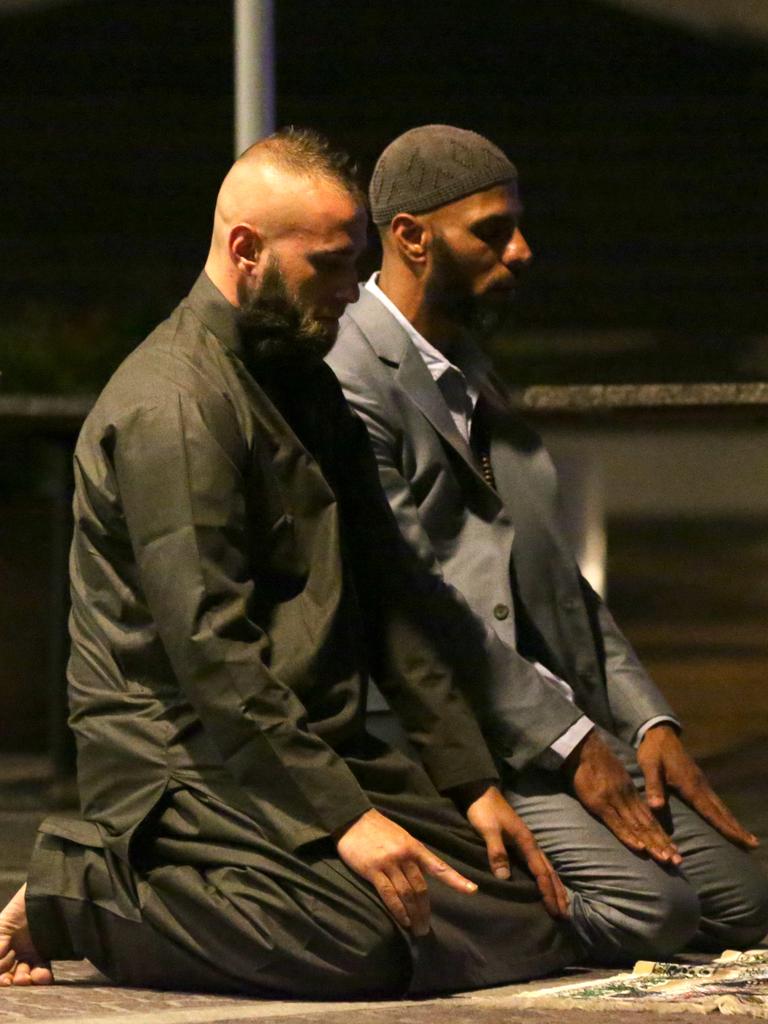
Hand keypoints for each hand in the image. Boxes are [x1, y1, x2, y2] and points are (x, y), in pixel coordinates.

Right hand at [335, 808, 476, 935]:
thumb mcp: (401, 837)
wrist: (353, 819)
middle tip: (426, 928)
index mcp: (415, 846)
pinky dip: (397, 910)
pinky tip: (402, 920)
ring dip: (413, 914)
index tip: (472, 890)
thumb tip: (421, 876)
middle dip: (425, 910)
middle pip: (421, 888)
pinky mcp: (373, 870)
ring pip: (407, 894)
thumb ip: (412, 855)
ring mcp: (389, 863)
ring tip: (416, 929)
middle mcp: (405, 856)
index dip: (456, 880)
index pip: (439, 866)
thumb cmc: (378, 829)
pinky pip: (388, 894)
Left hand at [465, 784, 568, 918]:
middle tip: (566, 914)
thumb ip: (497, 852)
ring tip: (563, 904)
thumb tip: (505, 878)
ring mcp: (527, 841)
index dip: (547, 891)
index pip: (540, 871)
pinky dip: (547, 876)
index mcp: (525, 841)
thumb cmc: (483, 810)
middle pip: (549, 871)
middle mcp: (531, 843)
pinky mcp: (521, 841)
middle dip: (558, 893)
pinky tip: (547, 883)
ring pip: (546, 867)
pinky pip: (539, 863)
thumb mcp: (488, 830)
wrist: (480, 791)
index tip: (554, 909)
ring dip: (555, 886)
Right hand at [567, 730, 681, 864]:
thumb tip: (634, 808)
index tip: (675, 850)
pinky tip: (640, 848)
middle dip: (663, 844)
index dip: (663, 836)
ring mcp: (615, 802)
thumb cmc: (598, 763)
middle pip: (648, 826)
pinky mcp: (600, 805)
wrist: (585, 749)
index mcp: (632, 794)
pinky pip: (616, 824)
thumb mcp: (618, 777)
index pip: (651, 819)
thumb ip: (626, 793)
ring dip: (652, 844)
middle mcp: (628, 800)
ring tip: (665, 859)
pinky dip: (629, 837)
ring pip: (637, 827)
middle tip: (678, 861)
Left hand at [638, 724, 757, 848]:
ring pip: (721, 807)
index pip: (711, 812)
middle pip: (722, 811)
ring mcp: (701, 783)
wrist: (660, 733)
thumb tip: (655, 807)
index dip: (726, 828)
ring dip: (733, 822)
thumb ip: (653, 786)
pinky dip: (724, 814)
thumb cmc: (654, 751)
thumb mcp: (649, 767)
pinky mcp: (698, 782)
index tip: (742, 840)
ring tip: (745, 838)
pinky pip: (715, 802)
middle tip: (753, 845)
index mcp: (690, 786)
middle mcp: (700, 786)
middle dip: (737, 828)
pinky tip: (726, 820)